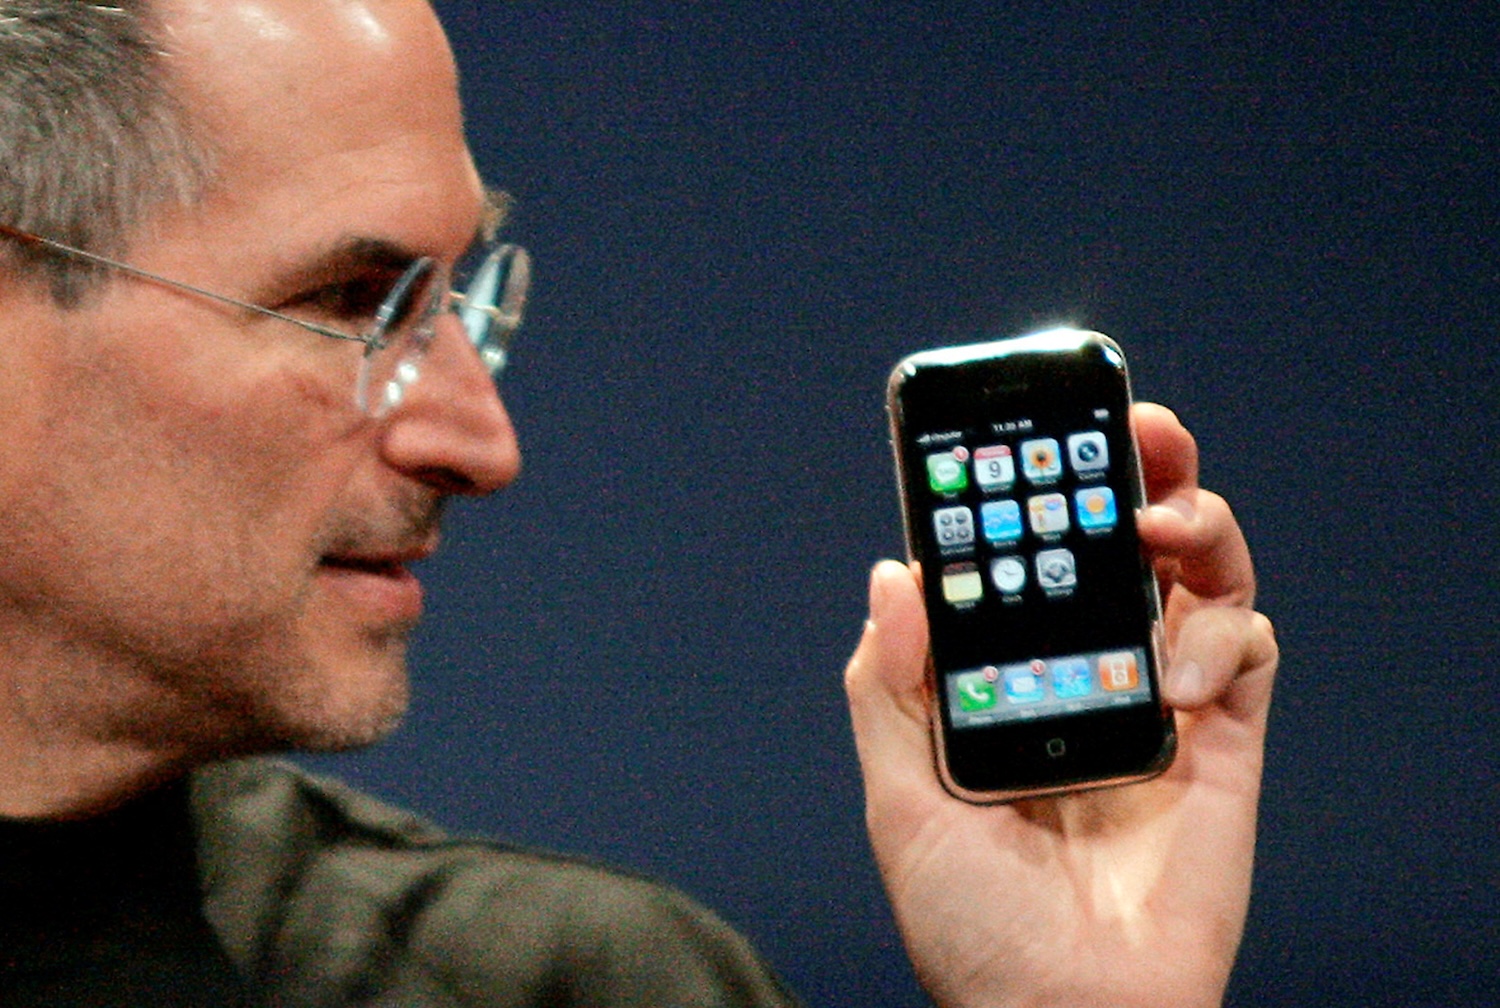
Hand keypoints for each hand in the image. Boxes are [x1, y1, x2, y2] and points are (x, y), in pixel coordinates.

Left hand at [845, 403, 1276, 1007]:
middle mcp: (1086, 675)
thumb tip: (896, 572)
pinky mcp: (1226, 743)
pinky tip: (1184, 682)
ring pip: (1199, 574)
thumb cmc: (975, 926)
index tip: (1024, 436)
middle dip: (1135, 471)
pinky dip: (1226, 637)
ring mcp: (1160, 702)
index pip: (1026, 561)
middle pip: (1122, 546)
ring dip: (1195, 525)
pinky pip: (1248, 648)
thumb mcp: (902, 802)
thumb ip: (891, 687)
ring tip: (1163, 522)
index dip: (1031, 495)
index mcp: (1009, 679)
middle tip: (1135, 426)